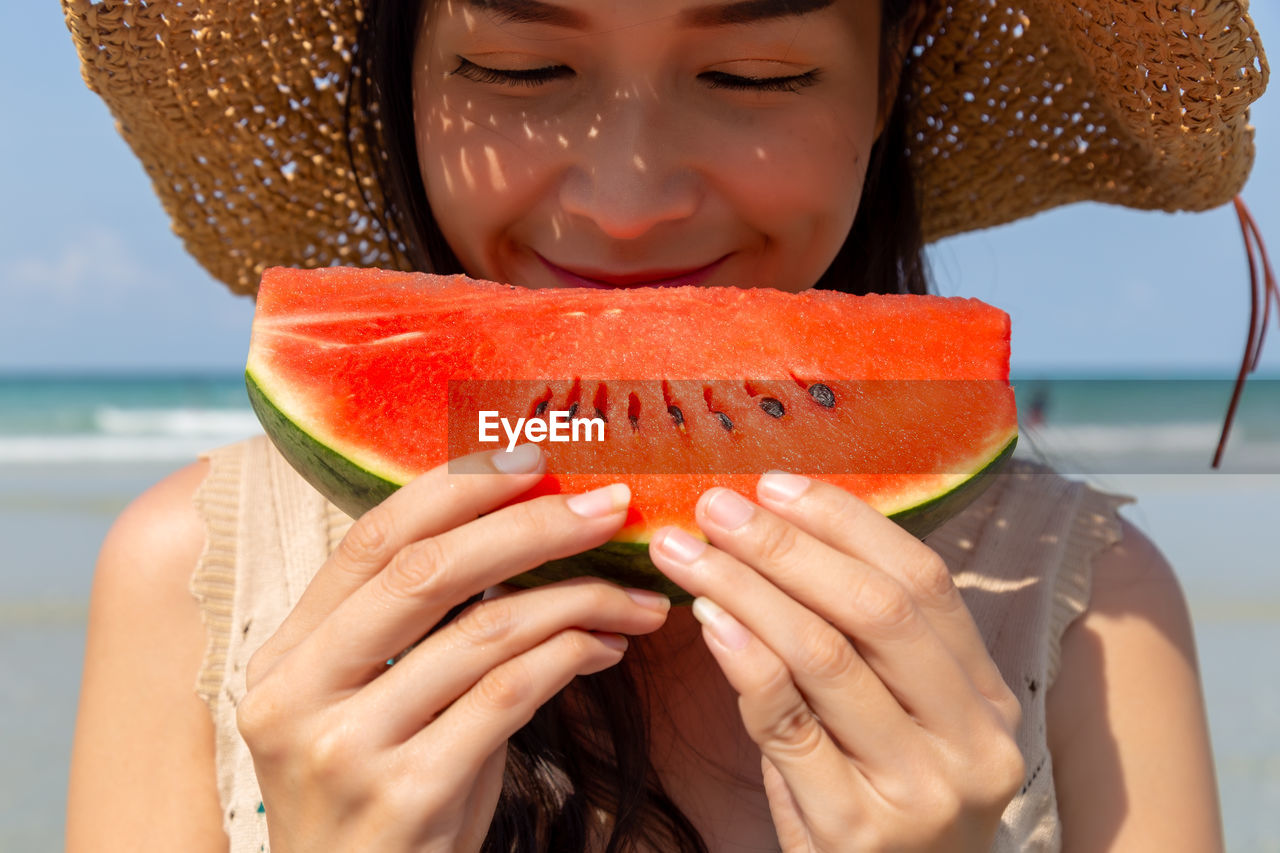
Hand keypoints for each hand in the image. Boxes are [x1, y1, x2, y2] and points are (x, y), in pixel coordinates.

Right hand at [236, 445, 671, 851]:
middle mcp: (297, 694)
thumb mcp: (378, 707)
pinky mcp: (403, 794)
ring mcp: (344, 748)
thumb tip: (523, 534)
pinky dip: (572, 657)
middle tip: (608, 507)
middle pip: (425, 573)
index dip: (455, 487)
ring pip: (482, 633)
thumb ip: (422, 631)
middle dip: (530, 526)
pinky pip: (508, 696)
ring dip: (578, 601)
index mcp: (284, 655)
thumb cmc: (385, 801)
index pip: (370, 541)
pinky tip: (608, 647)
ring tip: (634, 598)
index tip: (531, 457)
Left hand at [648, 472, 1023, 851]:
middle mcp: (972, 741)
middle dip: (787, 546)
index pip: (923, 582)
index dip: (846, 523)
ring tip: (689, 553)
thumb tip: (775, 538)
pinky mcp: (856, 828)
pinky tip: (707, 618)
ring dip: (746, 589)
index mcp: (987, 700)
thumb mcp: (897, 726)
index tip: (775, 485)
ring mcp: (920, 788)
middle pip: (875, 609)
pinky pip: (786, 722)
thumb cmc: (877, 808)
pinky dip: (742, 658)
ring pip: (825, 655)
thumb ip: (862, 649)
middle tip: (718, 508)